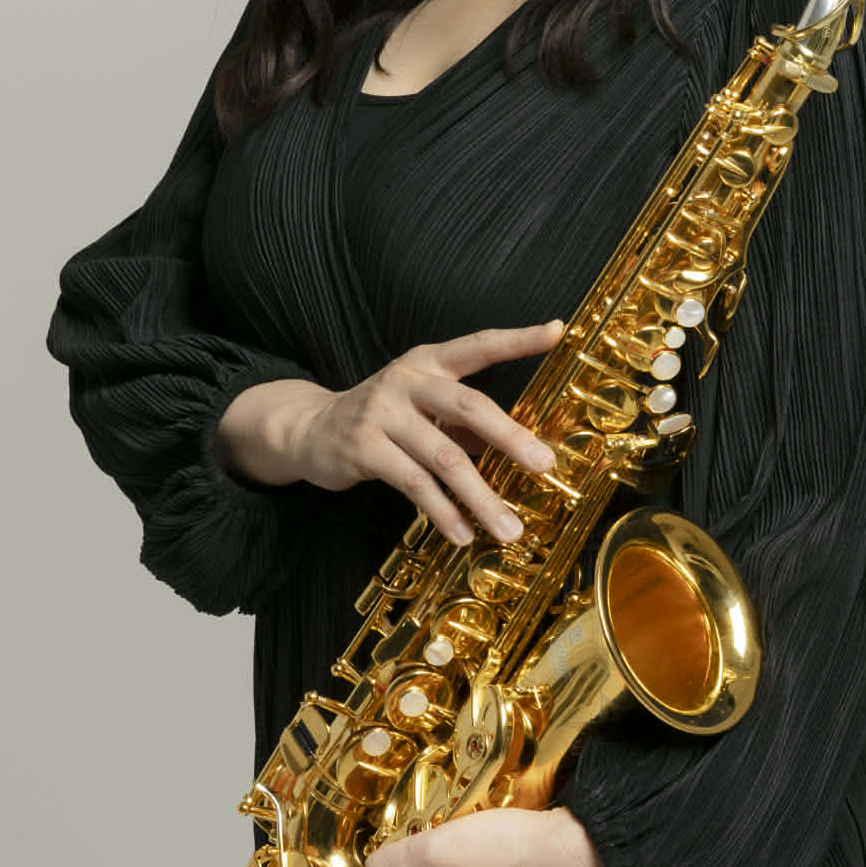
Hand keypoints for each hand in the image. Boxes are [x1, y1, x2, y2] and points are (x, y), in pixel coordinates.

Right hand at [284, 323, 562, 545]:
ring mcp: (383, 413)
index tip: (556, 332)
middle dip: (511, 437)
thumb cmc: (382, 418)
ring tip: (509, 527)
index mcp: (429, 362)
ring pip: (444, 457)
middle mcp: (408, 380)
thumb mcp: (423, 407)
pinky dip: (443, 512)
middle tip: (545, 465)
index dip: (518, 339)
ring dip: (481, 496)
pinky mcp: (364, 448)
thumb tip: (518, 447)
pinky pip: (413, 484)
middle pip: (469, 405)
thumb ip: (464, 421)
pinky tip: (462, 534)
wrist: (308, 429)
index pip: (480, 345)